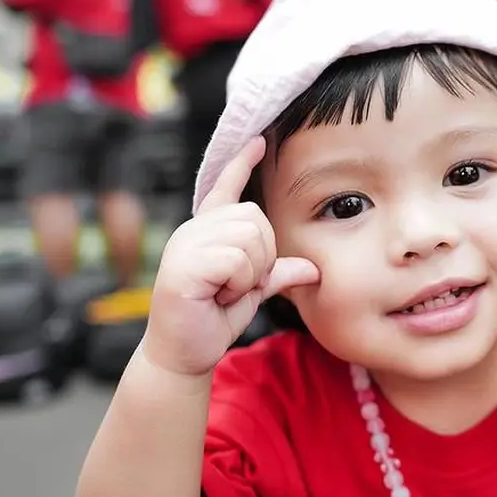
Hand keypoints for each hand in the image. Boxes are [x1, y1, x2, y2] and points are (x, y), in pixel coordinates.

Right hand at [146, 137, 319, 376]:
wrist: (183, 355)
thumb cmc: (212, 320)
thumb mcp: (252, 293)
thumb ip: (276, 273)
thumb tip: (312, 268)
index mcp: (207, 231)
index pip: (225, 188)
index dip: (241, 164)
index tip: (257, 141)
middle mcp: (193, 230)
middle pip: (255, 218)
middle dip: (262, 256)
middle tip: (238, 284)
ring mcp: (185, 245)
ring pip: (250, 237)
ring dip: (250, 272)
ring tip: (227, 291)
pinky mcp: (183, 265)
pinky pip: (236, 260)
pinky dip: (238, 284)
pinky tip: (218, 296)